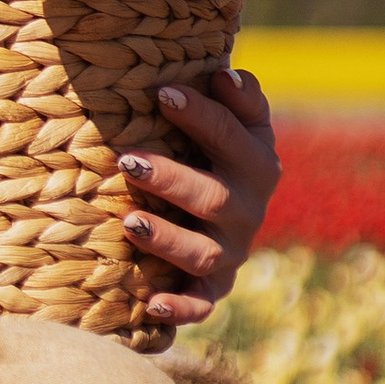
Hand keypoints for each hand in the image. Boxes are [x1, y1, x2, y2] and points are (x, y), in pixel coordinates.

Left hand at [117, 63, 280, 332]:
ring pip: (203, 253)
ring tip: (127, 222)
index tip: (160, 93)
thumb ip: (238, 97)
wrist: (223, 206)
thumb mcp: (236, 118)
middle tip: (127, 159)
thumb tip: (226, 74)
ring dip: (166, 239)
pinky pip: (200, 304)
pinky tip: (151, 304)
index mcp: (257, 162)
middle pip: (215, 198)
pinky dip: (180, 308)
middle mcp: (248, 210)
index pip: (232, 136)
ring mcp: (230, 251)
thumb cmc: (215, 146)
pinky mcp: (212, 286)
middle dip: (172, 179)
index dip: (200, 114)